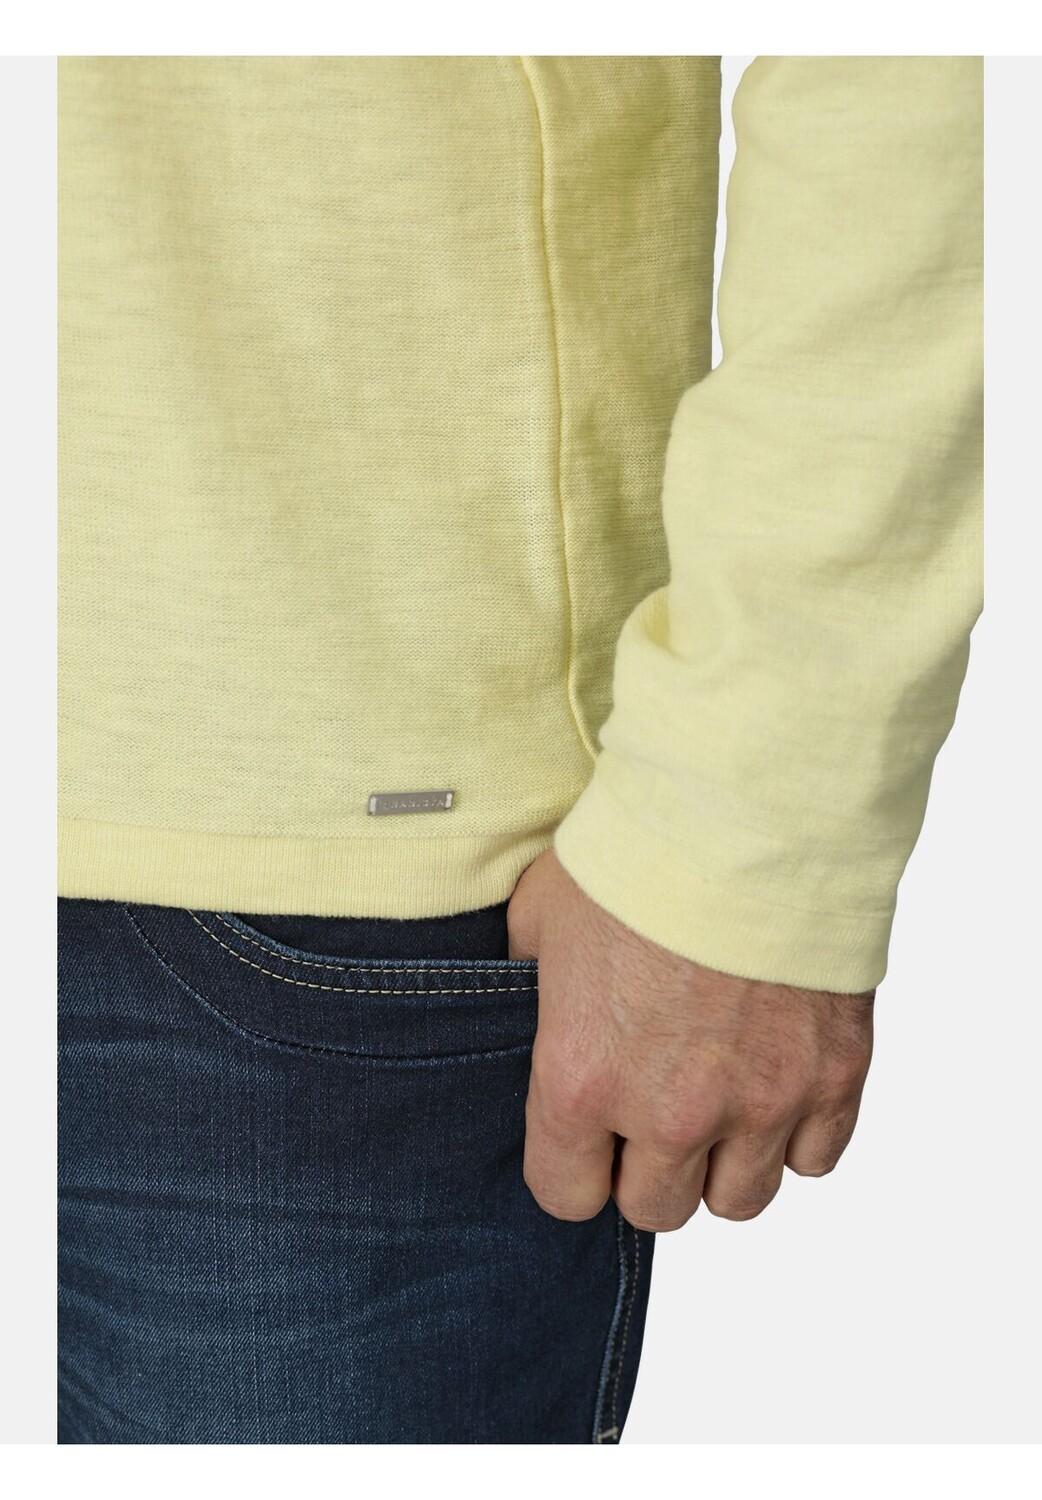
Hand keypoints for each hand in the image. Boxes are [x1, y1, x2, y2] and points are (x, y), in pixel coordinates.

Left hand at [507, 850, 874, 1230]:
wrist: (747, 812)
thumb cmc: (636, 856)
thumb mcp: (539, 917)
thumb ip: (526, 986)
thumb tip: (524, 1006)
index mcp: (582, 1079)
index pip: (566, 1195)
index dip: (572, 1165)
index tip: (584, 1134)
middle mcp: (672, 1111)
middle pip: (656, 1210)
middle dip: (648, 1166)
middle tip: (653, 1107)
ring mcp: (761, 1101)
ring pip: (740, 1200)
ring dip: (724, 1162)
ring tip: (719, 1099)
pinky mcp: (833, 1077)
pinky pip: (815, 1159)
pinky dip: (796, 1133)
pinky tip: (775, 1081)